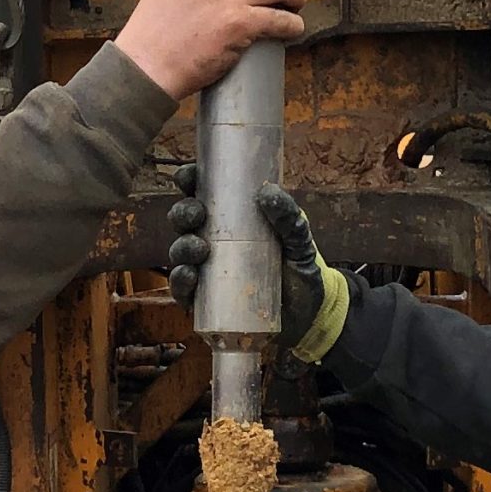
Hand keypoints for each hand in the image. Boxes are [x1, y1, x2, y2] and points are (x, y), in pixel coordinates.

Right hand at [167, 166, 350, 362]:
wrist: (310, 315)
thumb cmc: (301, 270)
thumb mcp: (299, 240)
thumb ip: (290, 217)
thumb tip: (267, 191)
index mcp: (232, 219)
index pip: (203, 195)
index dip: (189, 181)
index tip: (188, 176)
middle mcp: (214, 242)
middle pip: (185, 221)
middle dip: (183, 213)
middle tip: (197, 214)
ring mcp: (208, 271)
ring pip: (180, 252)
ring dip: (182, 247)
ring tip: (199, 249)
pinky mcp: (206, 301)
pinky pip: (184, 290)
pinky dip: (181, 282)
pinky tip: (190, 275)